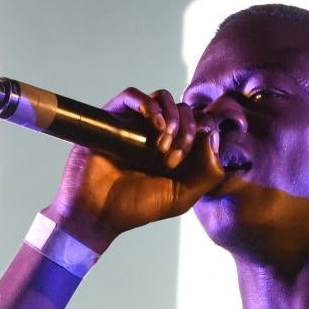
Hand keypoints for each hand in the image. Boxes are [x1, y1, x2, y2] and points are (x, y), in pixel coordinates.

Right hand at [44, 87, 225, 250]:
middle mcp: (155, 135)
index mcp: (174, 150)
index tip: (198, 153)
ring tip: (163, 143)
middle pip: (183, 110)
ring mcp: (134, 125)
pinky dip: (148, 103)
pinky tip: (154, 123)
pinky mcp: (112, 119)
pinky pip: (132, 95)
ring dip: (171, 116)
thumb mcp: (182, 198)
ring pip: (162, 98)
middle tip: (174, 157)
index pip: (198, 123)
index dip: (204, 131)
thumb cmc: (135, 208)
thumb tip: (212, 136)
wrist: (96, 213)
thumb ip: (207, 173)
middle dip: (187, 129)